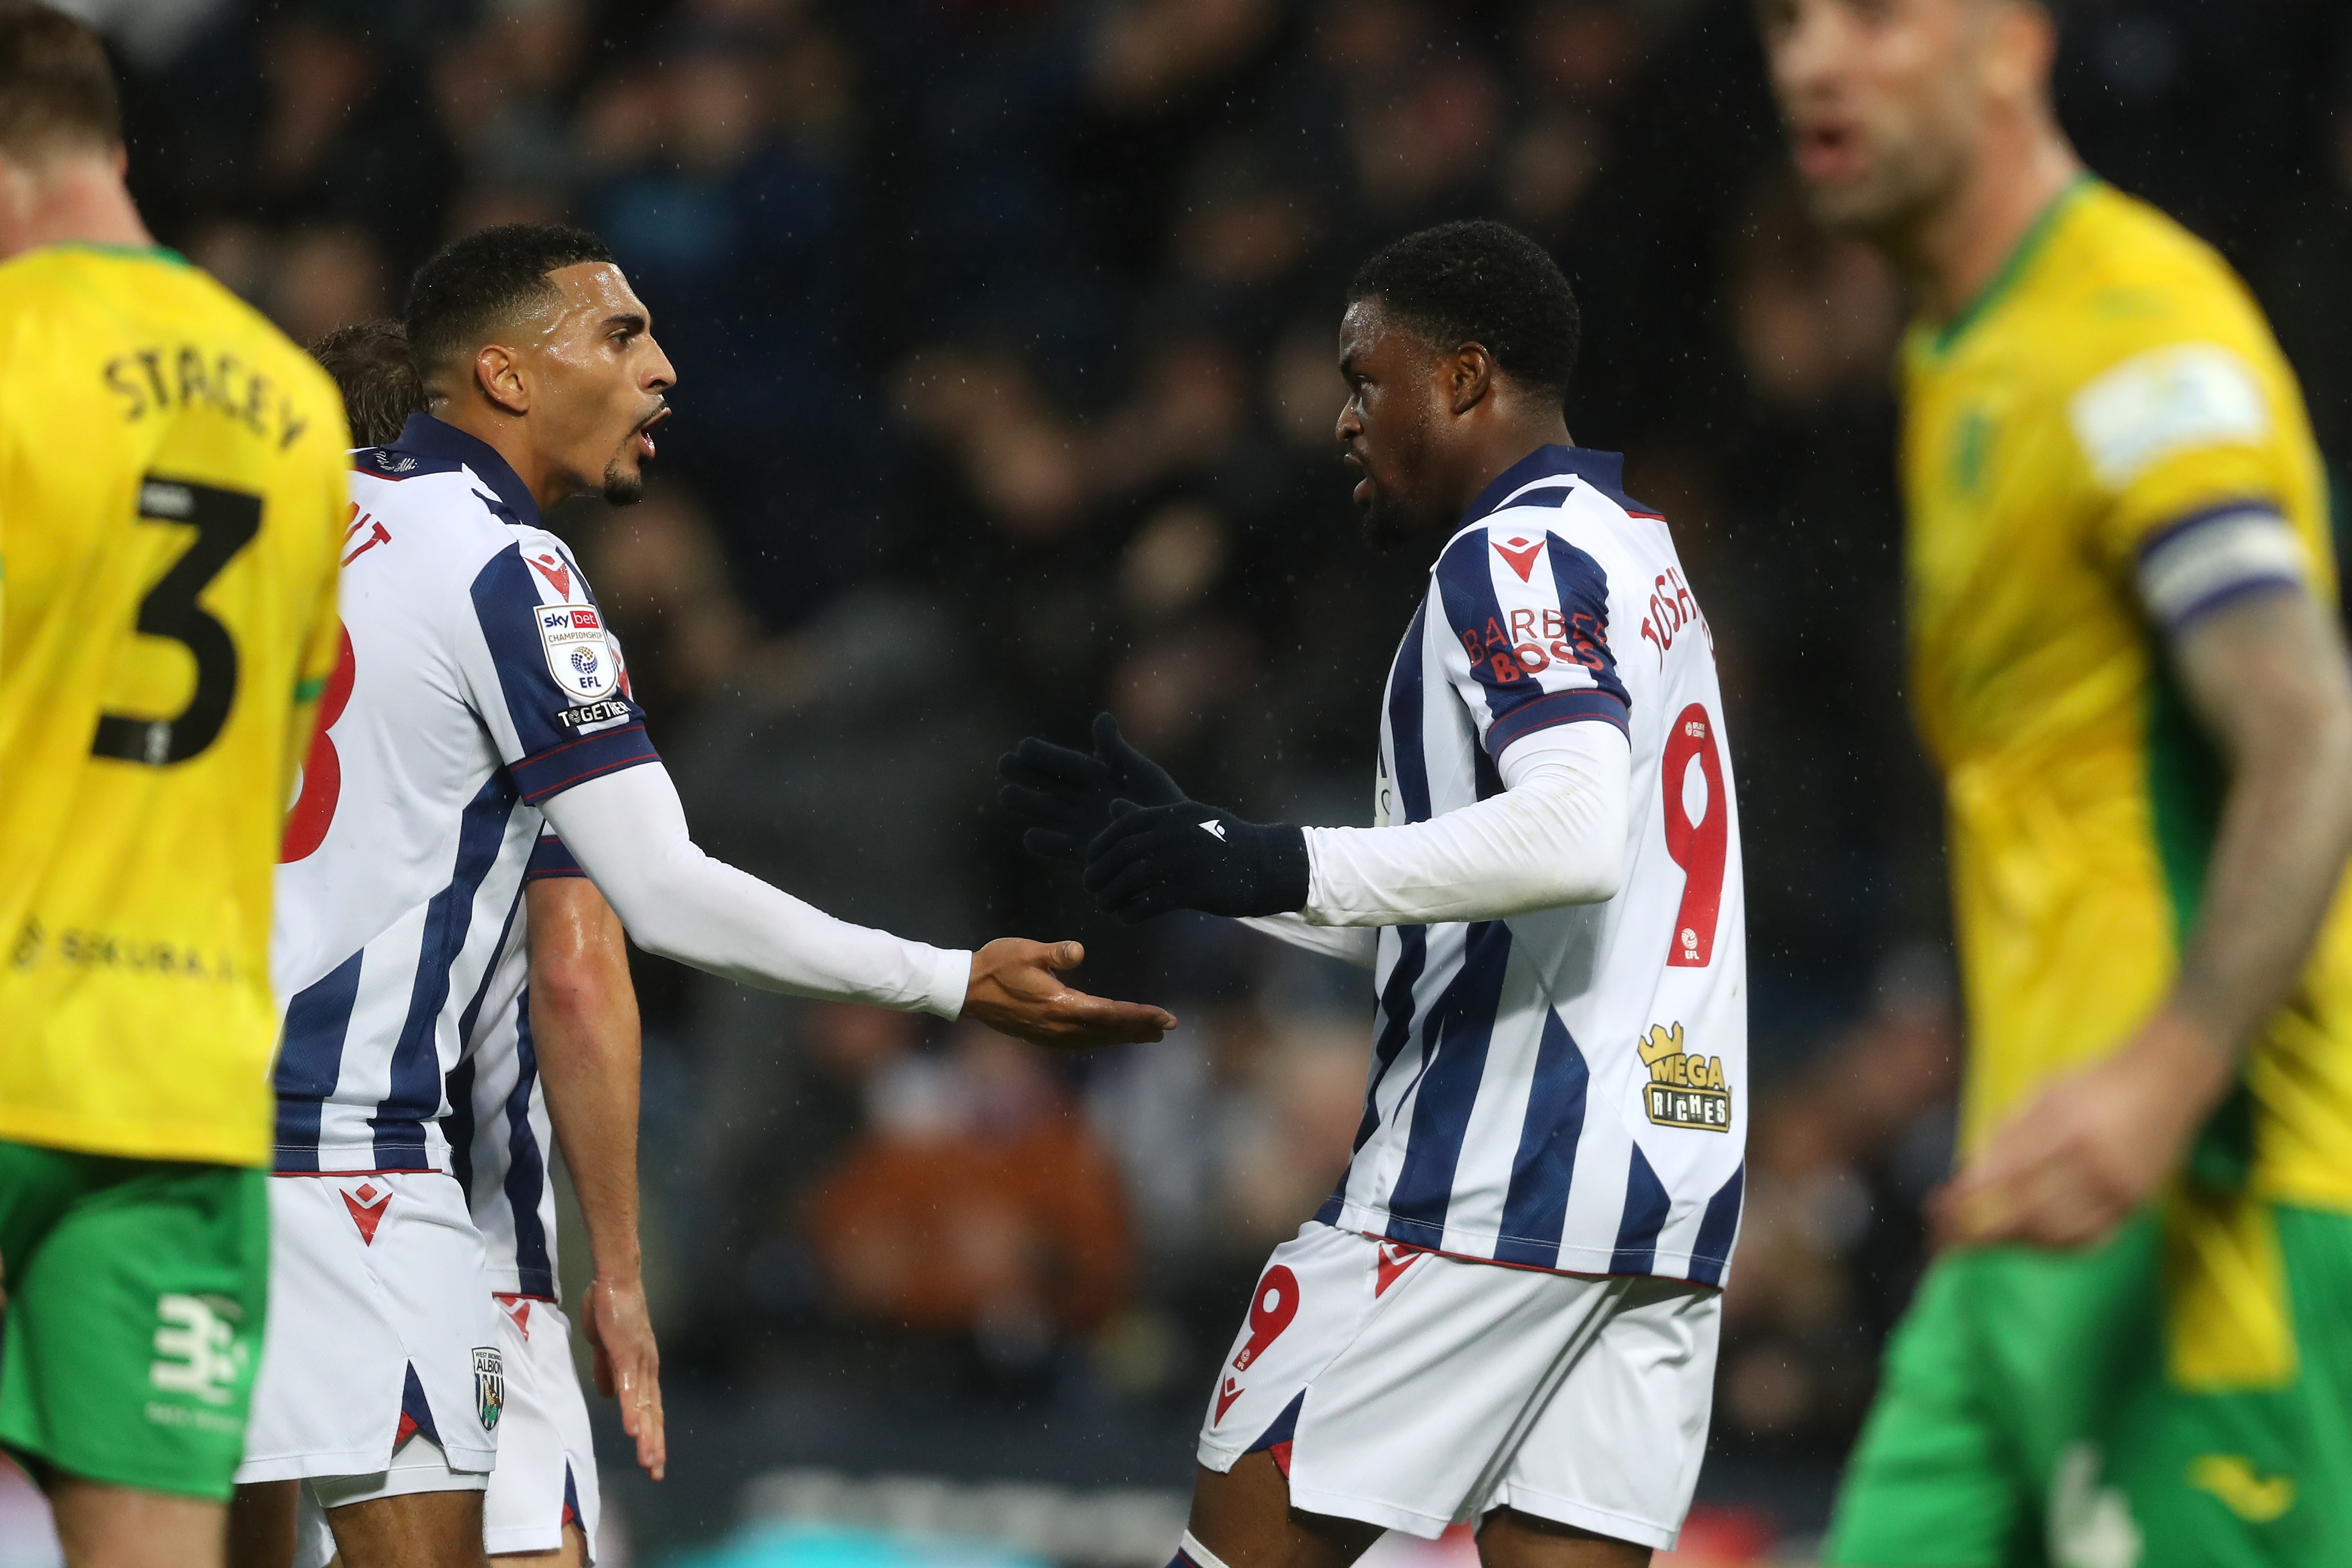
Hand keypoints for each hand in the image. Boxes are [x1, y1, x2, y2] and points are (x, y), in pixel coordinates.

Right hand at [582, 1273, 664, 1479]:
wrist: (615, 1279)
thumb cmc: (610, 1308)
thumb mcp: (605, 1347)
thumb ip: (607, 1371)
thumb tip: (608, 1395)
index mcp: (643, 1367)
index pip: (650, 1407)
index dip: (651, 1433)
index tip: (653, 1459)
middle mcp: (647, 1368)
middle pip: (652, 1413)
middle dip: (654, 1444)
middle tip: (655, 1472)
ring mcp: (639, 1361)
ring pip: (643, 1406)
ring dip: (645, 1436)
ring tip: (647, 1462)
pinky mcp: (626, 1353)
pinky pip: (628, 1387)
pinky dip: (631, 1410)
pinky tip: (631, 1430)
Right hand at [964, 937, 1176, 1045]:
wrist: (964, 990)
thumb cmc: (996, 965)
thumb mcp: (1025, 952)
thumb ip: (1054, 954)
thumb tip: (1079, 952)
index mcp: (1060, 1006)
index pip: (1110, 1014)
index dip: (1140, 1016)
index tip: (1165, 1018)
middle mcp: (1059, 1027)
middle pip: (1108, 1031)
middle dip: (1139, 1028)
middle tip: (1168, 1028)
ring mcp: (1050, 1035)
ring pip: (1096, 1039)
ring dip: (1123, 1036)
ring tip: (1148, 1034)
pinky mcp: (1042, 1035)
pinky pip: (1081, 1041)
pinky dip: (1101, 1038)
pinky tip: (1109, 1036)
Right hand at [999, 713, 1187, 860]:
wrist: (1176, 841)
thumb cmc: (1162, 802)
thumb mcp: (1141, 772)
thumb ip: (1117, 751)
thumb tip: (1101, 719)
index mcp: (1096, 774)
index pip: (1065, 762)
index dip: (1044, 754)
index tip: (1023, 746)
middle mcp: (1083, 798)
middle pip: (1048, 784)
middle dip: (1026, 774)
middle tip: (1004, 764)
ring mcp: (1082, 824)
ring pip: (1048, 811)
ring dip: (1027, 803)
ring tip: (1006, 795)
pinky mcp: (1085, 851)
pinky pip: (1060, 846)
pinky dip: (1046, 842)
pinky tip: (1030, 835)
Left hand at [1081, 799, 1310, 921]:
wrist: (1265, 864)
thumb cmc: (1223, 841)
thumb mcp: (1186, 818)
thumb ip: (1148, 815)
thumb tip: (1112, 806)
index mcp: (1171, 814)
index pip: (1121, 828)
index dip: (1098, 847)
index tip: (1090, 862)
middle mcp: (1174, 835)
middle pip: (1120, 855)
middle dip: (1098, 873)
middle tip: (1090, 887)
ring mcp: (1183, 862)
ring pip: (1129, 881)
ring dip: (1110, 896)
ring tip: (1104, 905)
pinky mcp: (1193, 891)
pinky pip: (1148, 904)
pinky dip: (1130, 913)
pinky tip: (1125, 918)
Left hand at [1931, 1008, 2234, 1249]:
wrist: (2170, 1079)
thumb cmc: (2098, 1080)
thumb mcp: (2045, 1092)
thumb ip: (2008, 1133)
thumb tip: (1967, 1174)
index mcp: (2068, 1128)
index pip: (2007, 1175)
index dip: (1969, 1197)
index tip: (1936, 1206)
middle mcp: (2097, 1164)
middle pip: (2029, 1214)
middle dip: (1980, 1231)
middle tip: (1944, 1238)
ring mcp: (2122, 1190)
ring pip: (2058, 1235)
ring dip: (2012, 1244)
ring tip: (1977, 1243)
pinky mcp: (2138, 1205)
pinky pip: (2090, 1241)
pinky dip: (2052, 1248)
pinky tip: (2026, 1245)